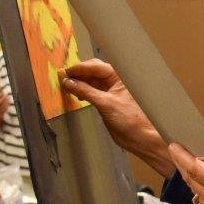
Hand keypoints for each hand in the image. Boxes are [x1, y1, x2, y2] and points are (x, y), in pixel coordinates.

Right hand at [61, 60, 169, 175]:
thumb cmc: (130, 119)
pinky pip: (93, 91)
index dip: (79, 68)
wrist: (139, 137)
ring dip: (79, 82)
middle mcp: (116, 80)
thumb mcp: (105, 103)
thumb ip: (86, 91)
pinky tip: (75, 94)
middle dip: (78, 74)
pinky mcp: (108, 100)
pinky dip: (83, 91)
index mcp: (120, 76)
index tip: (65, 72)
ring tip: (67, 86)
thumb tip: (69, 82)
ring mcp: (112, 90)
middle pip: (93, 71)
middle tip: (63, 78)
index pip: (96, 66)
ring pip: (92, 81)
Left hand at [170, 143, 203, 203]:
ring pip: (195, 189)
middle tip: (178, 150)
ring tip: (188, 161)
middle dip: (183, 164)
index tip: (173, 145)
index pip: (194, 169)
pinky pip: (202, 198)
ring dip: (191, 176)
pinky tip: (202, 177)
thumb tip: (197, 155)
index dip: (181, 156)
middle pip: (191, 180)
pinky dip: (200, 187)